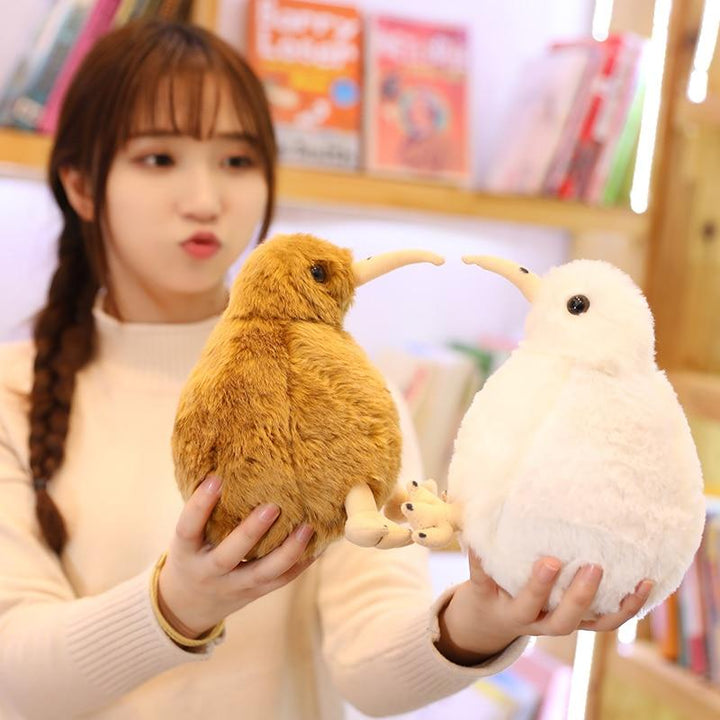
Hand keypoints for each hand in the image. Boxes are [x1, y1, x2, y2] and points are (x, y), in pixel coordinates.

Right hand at [157, 475, 316, 638]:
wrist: (188, 605)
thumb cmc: (192, 554)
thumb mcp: (188, 536)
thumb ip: (204, 511)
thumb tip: (226, 464)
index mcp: (186, 552)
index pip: (187, 528)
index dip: (200, 505)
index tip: (215, 479)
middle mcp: (208, 571)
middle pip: (229, 555)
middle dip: (251, 531)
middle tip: (273, 506)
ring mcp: (234, 586)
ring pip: (263, 572)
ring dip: (287, 550)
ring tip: (307, 527)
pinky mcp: (256, 593)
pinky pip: (281, 580)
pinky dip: (302, 563)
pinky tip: (319, 545)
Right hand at [436, 551, 653, 665]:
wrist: (493, 622)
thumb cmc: (487, 591)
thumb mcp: (477, 578)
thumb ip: (479, 556)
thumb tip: (472, 517)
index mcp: (513, 613)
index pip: (525, 603)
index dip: (538, 586)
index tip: (549, 561)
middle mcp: (541, 625)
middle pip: (564, 620)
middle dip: (579, 595)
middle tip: (593, 565)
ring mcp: (563, 625)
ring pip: (593, 625)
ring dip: (616, 605)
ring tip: (635, 580)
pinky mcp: (581, 622)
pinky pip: (607, 620)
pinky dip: (629, 606)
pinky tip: (646, 584)